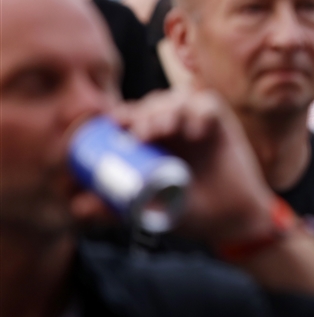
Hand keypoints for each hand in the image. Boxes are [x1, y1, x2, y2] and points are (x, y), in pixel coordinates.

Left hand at [111, 89, 274, 244]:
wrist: (231, 218)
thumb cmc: (189, 212)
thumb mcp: (147, 211)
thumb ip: (114, 209)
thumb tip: (78, 207)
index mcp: (151, 143)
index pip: (131, 117)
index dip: (121, 116)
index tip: (114, 124)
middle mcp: (172, 129)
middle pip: (152, 104)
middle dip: (144, 113)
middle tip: (142, 133)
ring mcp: (196, 123)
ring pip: (177, 98)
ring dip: (168, 109)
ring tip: (168, 129)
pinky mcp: (220, 122)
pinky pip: (207, 104)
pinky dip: (200, 112)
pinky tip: (197, 131)